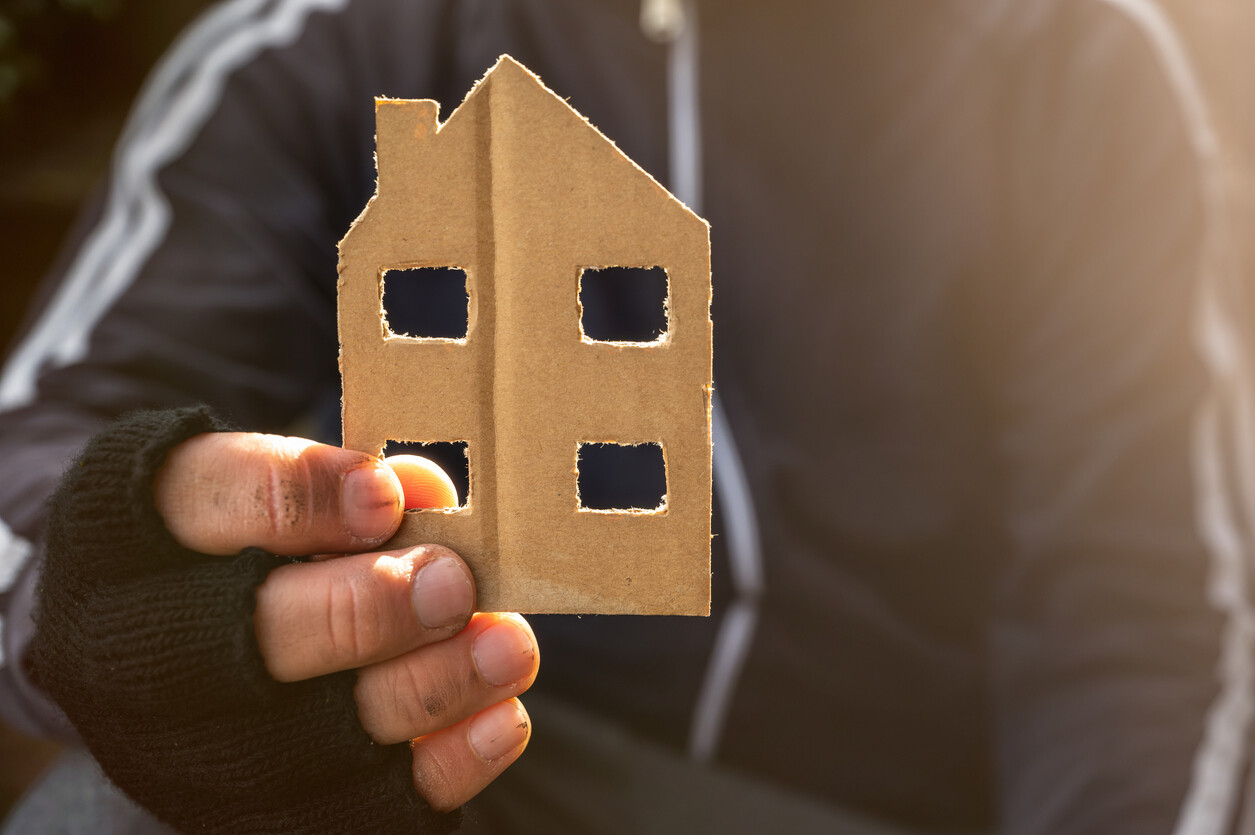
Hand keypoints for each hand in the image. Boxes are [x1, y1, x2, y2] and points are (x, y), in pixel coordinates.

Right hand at [152, 432, 537, 810]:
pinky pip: (362, 806)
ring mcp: (197, 748)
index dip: (300, 496)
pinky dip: (444, 765)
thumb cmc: (239, 552)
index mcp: (131, 540)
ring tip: (507, 646)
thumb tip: (424, 492)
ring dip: (429, 686)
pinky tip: (501, 719)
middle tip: (454, 582)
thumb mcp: (266, 490)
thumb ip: (340, 483)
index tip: (386, 496)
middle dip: (368, 608)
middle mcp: (140, 652)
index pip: (207, 499)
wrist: (176, 672)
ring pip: (317, 730)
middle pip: (256, 633)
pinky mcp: (261, 812)